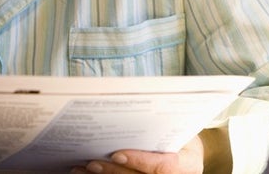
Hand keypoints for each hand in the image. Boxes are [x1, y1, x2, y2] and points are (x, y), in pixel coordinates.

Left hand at [71, 128, 229, 173]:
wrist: (187, 151)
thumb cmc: (180, 131)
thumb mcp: (178, 123)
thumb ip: (159, 121)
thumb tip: (126, 101)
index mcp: (188, 164)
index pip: (164, 167)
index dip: (140, 161)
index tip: (117, 154)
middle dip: (114, 172)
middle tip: (91, 162)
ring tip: (81, 168)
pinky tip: (84, 172)